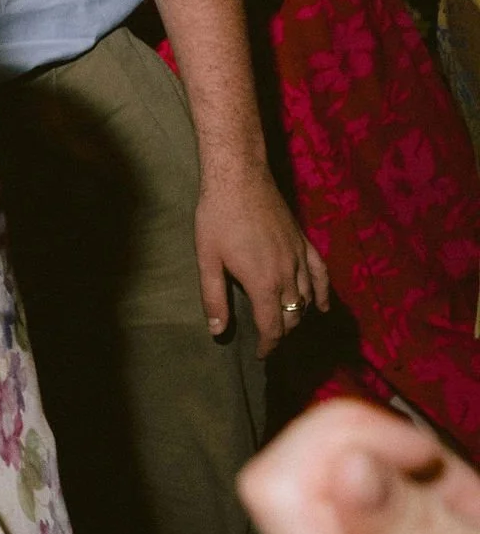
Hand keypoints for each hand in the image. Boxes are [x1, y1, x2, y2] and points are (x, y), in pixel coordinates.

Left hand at [194, 161, 329, 351]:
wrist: (239, 178)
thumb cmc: (217, 218)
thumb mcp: (208, 260)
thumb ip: (214, 299)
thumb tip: (218, 331)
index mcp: (264, 283)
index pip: (272, 327)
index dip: (267, 346)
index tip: (260, 355)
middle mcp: (288, 275)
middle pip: (292, 317)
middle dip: (281, 333)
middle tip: (267, 341)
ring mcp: (299, 258)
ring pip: (308, 299)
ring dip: (298, 316)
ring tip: (285, 326)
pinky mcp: (304, 242)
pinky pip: (321, 274)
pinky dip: (324, 293)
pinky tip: (323, 306)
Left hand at [241, 398, 479, 533]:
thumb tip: (346, 465)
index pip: (278, 489)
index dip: (349, 439)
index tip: (423, 456)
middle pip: (298, 472)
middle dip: (386, 462)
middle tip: (463, 509)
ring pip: (312, 479)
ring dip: (390, 485)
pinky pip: (315, 503)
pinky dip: (378, 505)